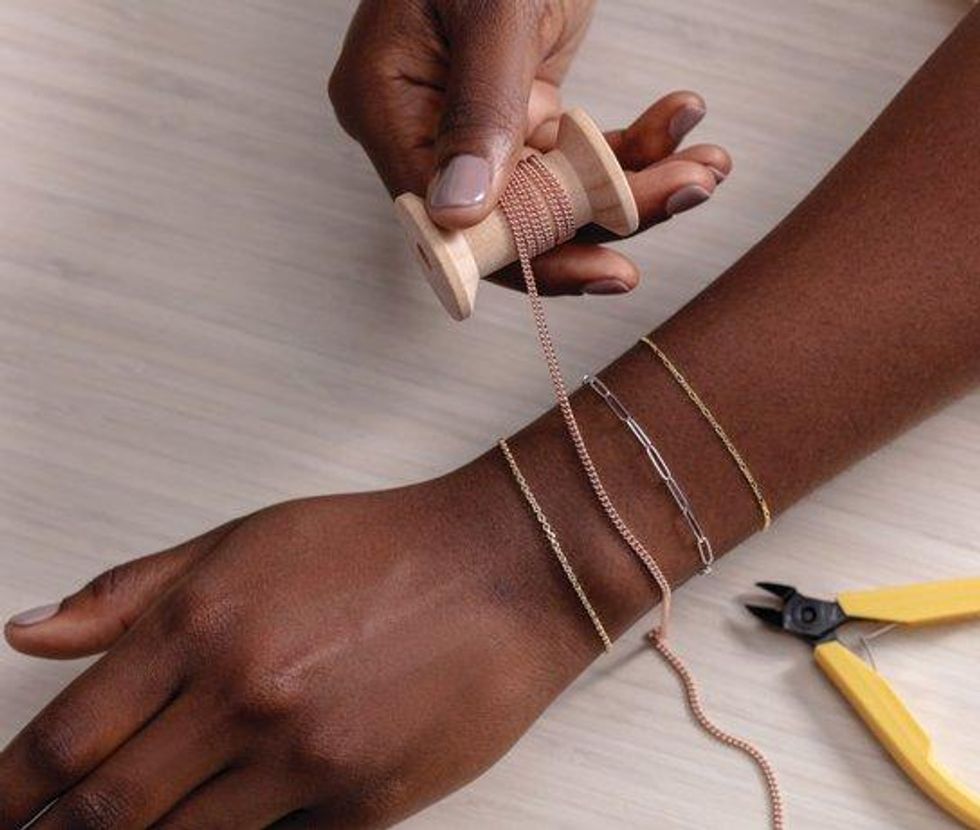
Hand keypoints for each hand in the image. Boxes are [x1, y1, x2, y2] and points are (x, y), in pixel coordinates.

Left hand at [1, 468, 589, 828]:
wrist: (505, 567)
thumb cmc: (383, 546)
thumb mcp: (245, 539)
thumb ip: (129, 592)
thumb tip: (28, 632)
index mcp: (202, 624)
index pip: (61, 741)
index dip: (7, 794)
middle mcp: (244, 697)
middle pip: (103, 813)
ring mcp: (305, 760)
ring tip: (134, 827)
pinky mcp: (363, 806)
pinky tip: (234, 816)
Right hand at [329, 0, 730, 295]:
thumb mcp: (490, 7)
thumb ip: (480, 106)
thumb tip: (459, 211)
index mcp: (388, 108)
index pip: (449, 222)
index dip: (528, 257)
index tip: (607, 272)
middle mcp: (425, 129)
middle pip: (513, 216)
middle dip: (608, 213)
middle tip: (686, 194)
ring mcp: (475, 125)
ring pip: (557, 192)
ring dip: (637, 182)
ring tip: (706, 165)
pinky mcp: (521, 112)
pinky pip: (576, 153)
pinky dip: (632, 144)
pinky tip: (681, 121)